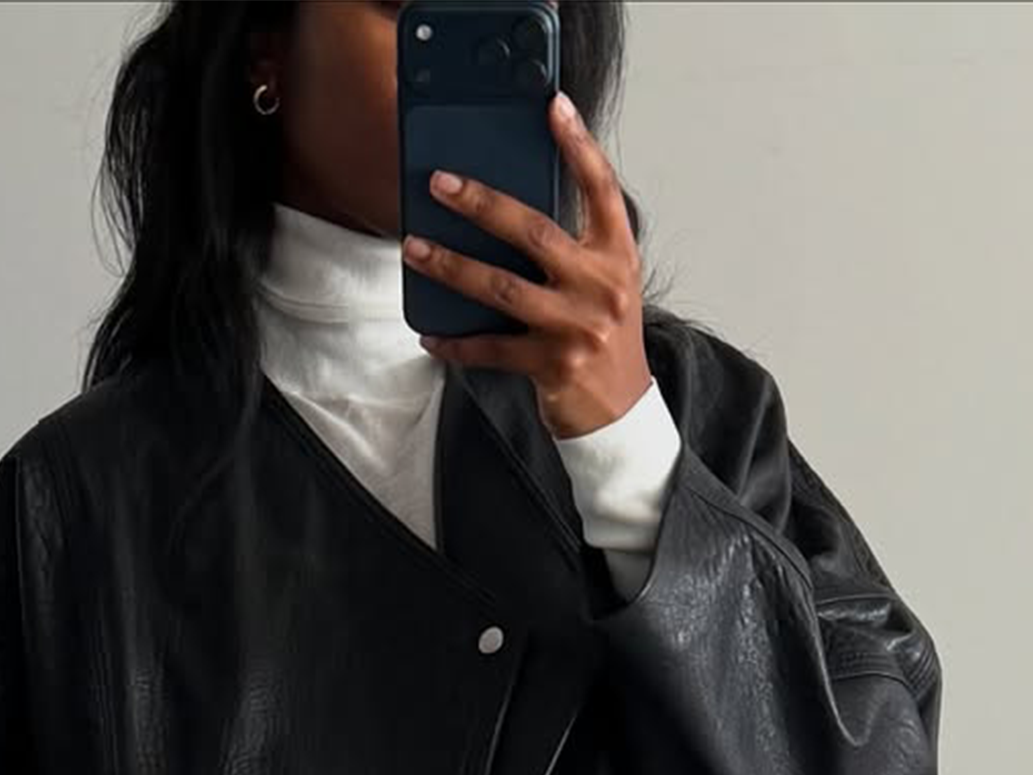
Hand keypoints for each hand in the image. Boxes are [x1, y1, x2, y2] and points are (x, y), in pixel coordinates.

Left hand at [404, 92, 651, 439]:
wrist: (619, 409)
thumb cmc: (601, 335)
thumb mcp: (601, 283)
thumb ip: (570, 248)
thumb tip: (503, 210)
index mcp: (617, 255)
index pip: (601, 189)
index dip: (578, 146)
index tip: (553, 108)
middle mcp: (602, 284)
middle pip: (534, 233)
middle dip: (481, 205)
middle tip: (440, 183)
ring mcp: (577, 325)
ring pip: (501, 288)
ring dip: (450, 266)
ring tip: (413, 248)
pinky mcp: (552, 364)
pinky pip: (489, 347)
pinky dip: (455, 342)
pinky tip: (427, 333)